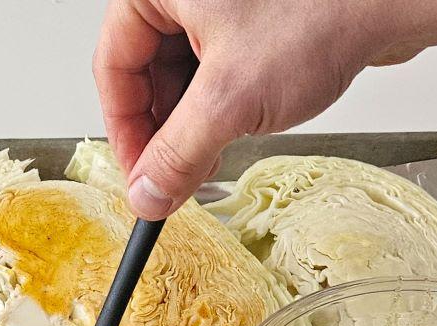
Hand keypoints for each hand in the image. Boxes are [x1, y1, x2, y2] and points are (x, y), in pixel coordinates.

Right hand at [95, 0, 436, 219]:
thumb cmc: (324, 10)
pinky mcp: (255, 14)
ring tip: (211, 153)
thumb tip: (147, 195)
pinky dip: (221, 102)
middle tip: (174, 176)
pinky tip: (239, 126)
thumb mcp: (230, 101)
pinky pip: (218, 65)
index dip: (124, 132)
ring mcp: (221, 2)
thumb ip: (178, 156)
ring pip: (182, 72)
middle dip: (162, 130)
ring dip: (192, 121)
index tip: (140, 178)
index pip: (113, 68)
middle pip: (145, 71)